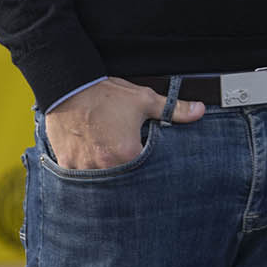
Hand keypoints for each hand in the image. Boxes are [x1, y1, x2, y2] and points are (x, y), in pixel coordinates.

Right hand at [43, 77, 203, 169]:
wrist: (69, 87)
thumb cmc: (106, 95)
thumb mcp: (144, 99)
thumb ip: (174, 109)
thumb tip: (199, 111)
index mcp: (127, 154)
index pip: (144, 173)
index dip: (146, 167)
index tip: (144, 162)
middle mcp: (105, 166)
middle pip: (121, 180)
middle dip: (125, 173)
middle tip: (123, 158)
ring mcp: (83, 168)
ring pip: (99, 180)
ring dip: (105, 172)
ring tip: (106, 157)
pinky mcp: (67, 164)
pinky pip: (79, 176)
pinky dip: (86, 169)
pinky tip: (90, 157)